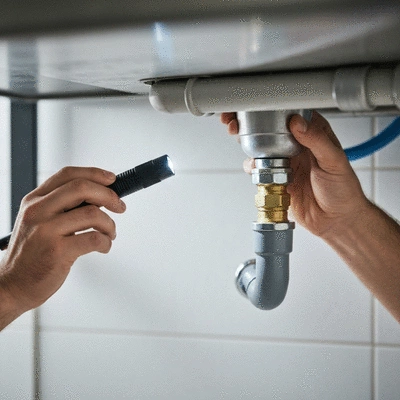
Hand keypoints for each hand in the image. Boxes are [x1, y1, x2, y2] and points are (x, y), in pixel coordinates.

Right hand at [0, 167, 125, 316]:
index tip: (112, 179)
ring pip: (92, 214)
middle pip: (81, 187)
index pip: (68, 174)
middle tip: (119, 206)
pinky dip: (106, 242)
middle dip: (109, 195)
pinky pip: (94, 238)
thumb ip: (62, 206)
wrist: (13, 285)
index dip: (94, 173)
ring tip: (109, 233)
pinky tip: (103, 246)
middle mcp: (38, 211)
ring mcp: (46, 230)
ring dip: (110, 224)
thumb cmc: (32, 254)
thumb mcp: (39, 221)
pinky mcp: (57, 251)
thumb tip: (99, 196)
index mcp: (35, 200)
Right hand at [220, 111, 369, 237]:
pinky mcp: (276, 178)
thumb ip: (316, 140)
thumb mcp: (334, 161)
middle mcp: (296, 145)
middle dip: (249, 122)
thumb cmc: (343, 189)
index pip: (289, 112)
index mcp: (313, 133)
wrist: (336, 220)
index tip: (255, 104)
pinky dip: (252, 168)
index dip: (270, 106)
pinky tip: (255, 169)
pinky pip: (258, 170)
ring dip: (247, 143)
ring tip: (240, 140)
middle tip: (236, 121)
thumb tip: (297, 122)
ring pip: (259, 147)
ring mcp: (284, 161)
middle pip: (268, 127)